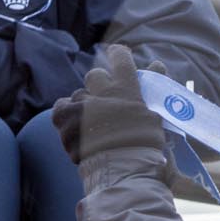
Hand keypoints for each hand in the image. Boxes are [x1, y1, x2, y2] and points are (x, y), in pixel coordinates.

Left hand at [54, 44, 165, 163]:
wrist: (121, 167)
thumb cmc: (144, 143)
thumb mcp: (155, 114)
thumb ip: (154, 87)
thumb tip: (158, 63)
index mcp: (126, 88)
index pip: (121, 58)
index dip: (118, 54)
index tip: (117, 54)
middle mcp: (103, 91)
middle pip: (95, 75)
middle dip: (98, 84)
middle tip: (103, 101)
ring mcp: (82, 103)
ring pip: (79, 95)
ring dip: (84, 105)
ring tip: (90, 125)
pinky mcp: (65, 116)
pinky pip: (62, 106)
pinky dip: (66, 113)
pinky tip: (73, 125)